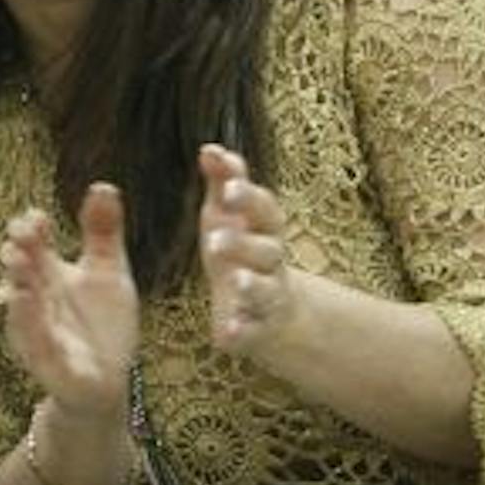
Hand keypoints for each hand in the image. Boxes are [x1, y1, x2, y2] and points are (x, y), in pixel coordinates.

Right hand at [0, 183, 139, 418]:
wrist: (107, 382)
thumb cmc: (103, 325)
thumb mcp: (109, 272)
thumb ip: (103, 232)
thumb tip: (104, 185)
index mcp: (50, 274)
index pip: (35, 244)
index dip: (32, 228)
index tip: (36, 216)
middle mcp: (37, 299)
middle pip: (22, 269)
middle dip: (19, 251)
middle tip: (22, 232)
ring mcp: (38, 330)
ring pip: (22, 304)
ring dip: (18, 283)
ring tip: (19, 262)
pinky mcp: (47, 361)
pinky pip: (35, 342)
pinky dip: (28, 323)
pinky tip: (23, 302)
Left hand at [198, 144, 296, 357]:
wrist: (274, 312)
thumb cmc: (243, 251)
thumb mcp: (230, 217)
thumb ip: (223, 184)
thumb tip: (211, 148)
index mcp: (264, 231)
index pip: (264, 208)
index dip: (248, 195)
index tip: (228, 182)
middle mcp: (272, 263)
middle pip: (267, 249)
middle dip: (243, 241)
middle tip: (215, 237)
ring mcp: (269, 297)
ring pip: (265, 290)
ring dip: (250, 284)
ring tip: (235, 281)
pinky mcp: (257, 330)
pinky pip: (251, 333)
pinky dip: (241, 333)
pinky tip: (226, 336)